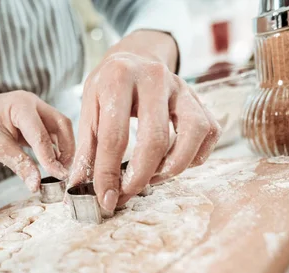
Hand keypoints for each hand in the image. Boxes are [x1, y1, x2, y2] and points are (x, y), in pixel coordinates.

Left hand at [0, 91, 74, 192]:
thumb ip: (20, 165)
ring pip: (59, 128)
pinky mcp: (33, 119)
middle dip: (67, 148)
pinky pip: (50, 132)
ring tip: (61, 169)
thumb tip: (36, 185)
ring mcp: (34, 109)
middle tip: (66, 171)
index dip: (52, 157)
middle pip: (61, 124)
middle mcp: (32, 103)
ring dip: (63, 148)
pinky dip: (54, 147)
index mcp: (21, 105)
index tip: (59, 176)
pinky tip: (53, 162)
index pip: (42, 134)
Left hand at [69, 30, 220, 211]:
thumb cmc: (108, 87)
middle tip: (128, 193)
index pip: (114, 136)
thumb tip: (78, 188)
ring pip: (193, 133)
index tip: (106, 199)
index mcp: (118, 78)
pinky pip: (210, 131)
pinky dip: (196, 155)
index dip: (109, 174)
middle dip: (141, 176)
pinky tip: (174, 162)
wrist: (134, 57)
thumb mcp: (88, 110)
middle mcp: (154, 78)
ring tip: (153, 177)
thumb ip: (86, 149)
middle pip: (155, 138)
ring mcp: (181, 86)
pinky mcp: (198, 98)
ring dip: (174, 166)